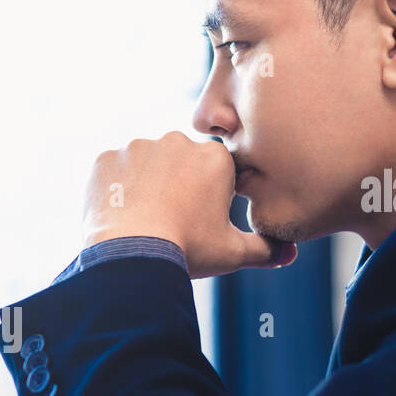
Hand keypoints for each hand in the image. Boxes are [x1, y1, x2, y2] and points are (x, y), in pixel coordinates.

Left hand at [81, 132, 295, 277]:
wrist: (131, 254)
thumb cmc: (187, 249)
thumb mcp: (232, 252)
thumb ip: (265, 249)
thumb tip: (290, 255)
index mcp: (214, 158)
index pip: (213, 172)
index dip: (206, 198)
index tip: (196, 220)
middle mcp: (177, 141)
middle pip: (178, 163)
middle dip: (175, 187)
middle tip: (168, 221)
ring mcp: (138, 147)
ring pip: (144, 165)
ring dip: (144, 186)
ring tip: (141, 220)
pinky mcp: (106, 158)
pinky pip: (112, 171)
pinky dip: (115, 190)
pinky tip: (119, 214)